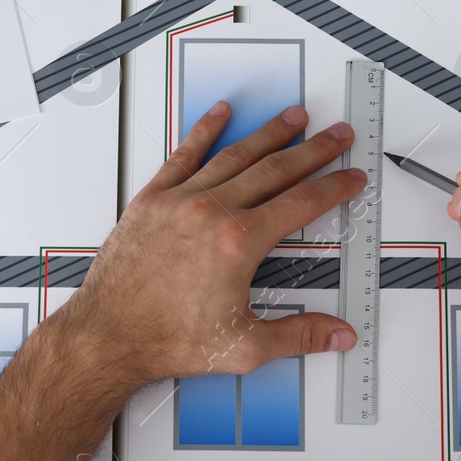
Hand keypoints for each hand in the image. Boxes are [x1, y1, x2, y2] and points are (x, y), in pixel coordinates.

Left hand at [59, 102, 365, 389]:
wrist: (109, 336)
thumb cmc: (165, 339)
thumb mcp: (245, 346)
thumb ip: (299, 335)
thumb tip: (336, 333)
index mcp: (239, 243)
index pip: (302, 202)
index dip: (334, 186)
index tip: (351, 177)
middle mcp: (211, 212)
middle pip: (276, 169)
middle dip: (314, 149)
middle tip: (336, 135)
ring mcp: (180, 202)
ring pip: (235, 156)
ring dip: (269, 134)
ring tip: (293, 118)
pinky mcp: (152, 201)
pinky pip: (183, 155)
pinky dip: (205, 131)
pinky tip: (219, 114)